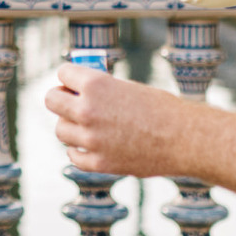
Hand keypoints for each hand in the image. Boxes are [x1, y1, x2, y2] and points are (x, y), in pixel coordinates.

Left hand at [44, 63, 187, 177]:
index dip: (69, 77)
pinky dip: (79, 150)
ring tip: (86, 125)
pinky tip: (91, 145)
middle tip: (71, 101)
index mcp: (95, 84)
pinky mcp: (98, 163)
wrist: (183, 138)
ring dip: (70, 125)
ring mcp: (90, 139)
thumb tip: (77, 94)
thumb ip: (100, 91)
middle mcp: (87, 110)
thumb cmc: (160, 108)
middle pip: (51, 100)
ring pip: (60, 129)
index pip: (62, 73)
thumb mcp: (127, 88)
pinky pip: (73, 155)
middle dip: (60, 98)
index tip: (74, 82)